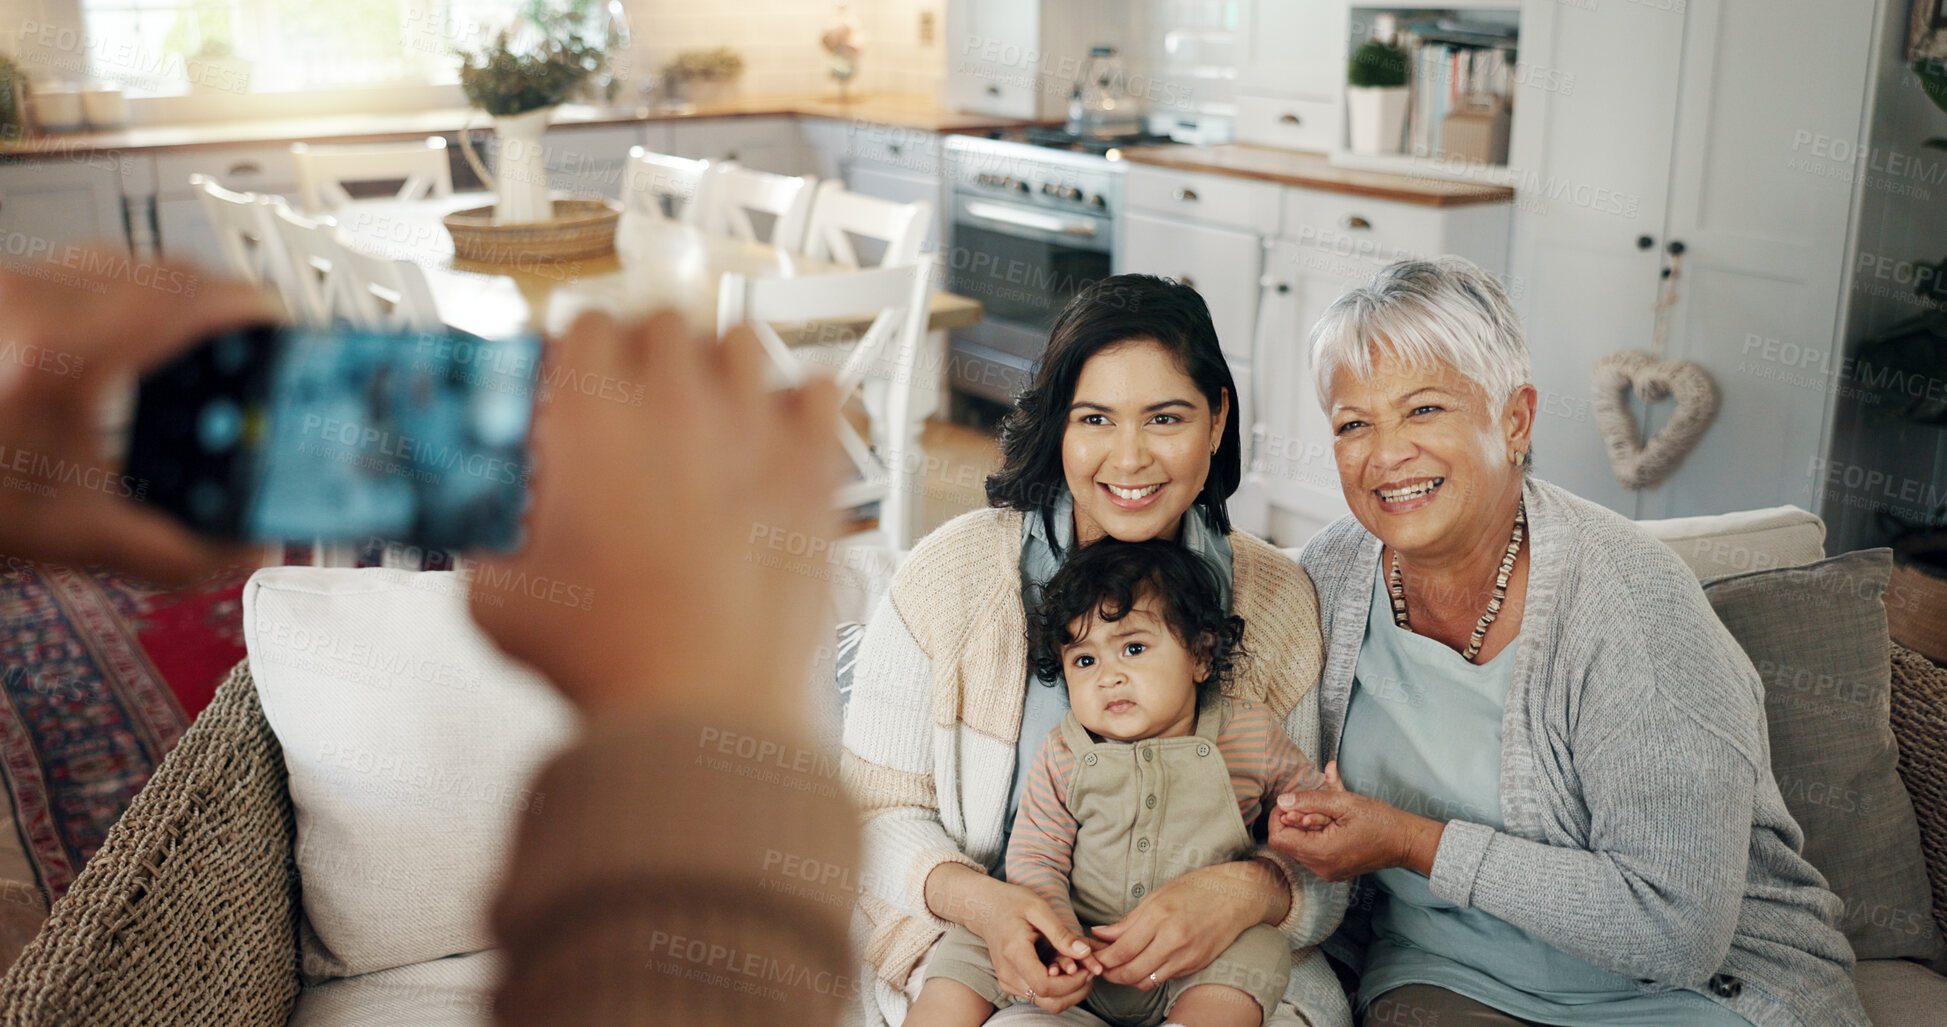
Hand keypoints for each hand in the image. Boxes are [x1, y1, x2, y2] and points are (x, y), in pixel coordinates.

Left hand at [0, 256, 272, 583]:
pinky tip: (113, 364)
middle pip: (155, 267)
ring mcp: (3, 292)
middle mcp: (27, 301)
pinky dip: (110, 311)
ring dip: (158, 305)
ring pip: (109, 266)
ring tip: (184, 358)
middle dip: (213, 309)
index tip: (286, 328)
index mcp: (60, 352)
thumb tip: (238, 550)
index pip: (189, 293)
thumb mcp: (59, 535)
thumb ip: (165, 550)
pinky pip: (68, 281)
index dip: (254, 308)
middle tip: (246, 350)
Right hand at [466, 310, 842, 721]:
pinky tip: (786, 429)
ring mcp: (751, 428)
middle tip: (641, 391)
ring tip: (713, 401)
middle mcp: (673, 405)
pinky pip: (819, 388)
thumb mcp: (500, 598)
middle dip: (646, 349)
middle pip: (662, 321)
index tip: (579, 373)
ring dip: (722, 361)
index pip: (583, 325)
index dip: (578, 349)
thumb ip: (486, 544)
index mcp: (589, 418)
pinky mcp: (812, 466)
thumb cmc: (610, 657)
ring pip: (742, 339)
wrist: (698, 707)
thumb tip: (484, 537)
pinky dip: (802, 400)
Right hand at [947, 872, 1098, 1013]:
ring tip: (1082, 968)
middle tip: (1091, 969)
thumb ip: (1061, 934)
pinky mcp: (1012, 985)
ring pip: (1047, 1003)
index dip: (1073, 983)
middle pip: (1050, 1002)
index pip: (1046, 986)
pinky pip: (1040, 996)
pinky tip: (1066, 969)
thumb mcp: (1038, 909)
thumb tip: (1084, 953)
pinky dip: (1059, 989)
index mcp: (1014, 954)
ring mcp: (1009, 983)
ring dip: (1070, 991)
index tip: (1088, 967)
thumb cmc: (1012, 903)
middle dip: (1077, 990)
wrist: (985, 909)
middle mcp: (1009, 975)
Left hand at [1088, 859, 1282, 990]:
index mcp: (1158, 917)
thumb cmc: (1196, 889)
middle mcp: (1172, 939)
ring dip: (1128, 978)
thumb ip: (1128, 921)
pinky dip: (1148, 977)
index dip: (1101, 958)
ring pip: (1145, 981)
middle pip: (1129, 971)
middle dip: (1110, 974)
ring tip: (1119, 967)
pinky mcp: (1195, 965)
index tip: (1092, 956)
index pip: (1120, 950)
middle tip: (1100, 967)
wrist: (1237, 896)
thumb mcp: (1157, 896)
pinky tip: (1142, 965)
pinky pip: (1163, 979)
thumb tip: (1100, 934)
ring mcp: (1186, 955)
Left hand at [1269, 761, 1444, 881]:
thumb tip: (1282, 801)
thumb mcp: (1343, 802)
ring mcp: (1327, 872)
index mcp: (1321, 853)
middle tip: (1315, 804)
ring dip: (1306, 826)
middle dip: (1295, 819)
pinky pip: (1313, 852)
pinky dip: (1316, 835)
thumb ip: (1310, 800)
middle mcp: (1321, 868)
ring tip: (1328, 813)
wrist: (1406, 841)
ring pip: (1299, 846)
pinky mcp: (1334, 870)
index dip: (1279, 816)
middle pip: (1287, 843)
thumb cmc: (1380, 821)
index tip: (1292, 802)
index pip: (1278, 838)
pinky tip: (1333, 823)